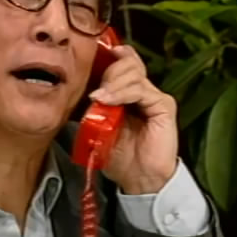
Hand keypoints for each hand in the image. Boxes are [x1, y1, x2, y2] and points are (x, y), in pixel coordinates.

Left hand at [88, 45, 177, 193]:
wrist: (139, 180)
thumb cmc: (120, 157)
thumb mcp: (97, 126)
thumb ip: (91, 105)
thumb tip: (73, 87)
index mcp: (128, 92)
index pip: (121, 61)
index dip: (105, 57)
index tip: (86, 62)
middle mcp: (144, 90)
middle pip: (127, 62)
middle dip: (106, 71)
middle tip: (93, 90)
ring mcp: (154, 96)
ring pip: (132, 72)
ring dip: (111, 82)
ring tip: (98, 98)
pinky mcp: (163, 106)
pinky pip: (141, 90)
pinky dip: (121, 92)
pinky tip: (107, 100)